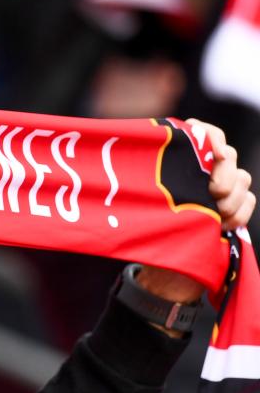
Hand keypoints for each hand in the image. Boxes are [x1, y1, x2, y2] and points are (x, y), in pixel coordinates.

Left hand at [137, 119, 254, 324]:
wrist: (163, 260)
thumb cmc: (145, 224)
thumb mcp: (143, 196)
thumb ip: (156, 169)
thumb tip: (164, 153)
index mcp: (180, 159)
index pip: (203, 132)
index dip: (213, 137)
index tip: (217, 153)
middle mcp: (203, 168)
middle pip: (229, 156)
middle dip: (224, 176)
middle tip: (211, 194)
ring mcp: (221, 187)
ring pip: (242, 179)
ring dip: (229, 200)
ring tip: (212, 217)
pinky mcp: (234, 205)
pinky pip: (249, 200)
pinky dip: (238, 214)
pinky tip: (221, 226)